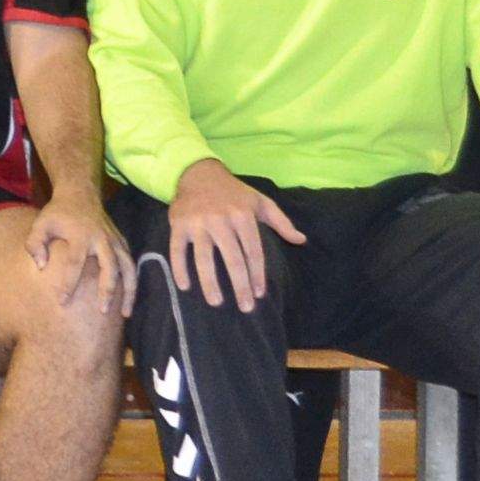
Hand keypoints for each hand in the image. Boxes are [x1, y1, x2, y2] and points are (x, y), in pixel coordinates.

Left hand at [26, 193, 132, 314]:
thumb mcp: (40, 224)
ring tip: (125, 314)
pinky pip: (131, 264)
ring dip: (129, 291)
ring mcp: (115, 240)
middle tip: (102, 312)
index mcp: (80, 235)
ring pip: (128, 268)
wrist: (80, 194)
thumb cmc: (57, 214)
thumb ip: (34, 244)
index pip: (74, 263)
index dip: (68, 283)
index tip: (62, 302)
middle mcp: (101, 238)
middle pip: (109, 268)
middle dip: (107, 291)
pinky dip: (133, 282)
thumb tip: (40, 266)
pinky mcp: (122, 242)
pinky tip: (128, 300)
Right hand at [165, 158, 305, 311]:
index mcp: (242, 216)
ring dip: (209, 282)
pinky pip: (177, 250)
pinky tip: (185, 287)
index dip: (257, 275)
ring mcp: (197, 223)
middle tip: (245, 307)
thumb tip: (301, 240)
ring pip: (204, 258)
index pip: (252, 251)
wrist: (198, 173)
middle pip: (232, 259)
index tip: (259, 294)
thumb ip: (281, 221)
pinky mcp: (178, 225)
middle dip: (240, 285)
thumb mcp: (260, 202)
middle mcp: (220, 220)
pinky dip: (179, 269)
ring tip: (216, 302)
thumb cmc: (233, 193)